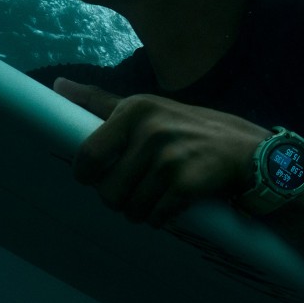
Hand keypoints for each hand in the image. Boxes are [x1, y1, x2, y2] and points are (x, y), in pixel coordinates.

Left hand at [54, 77, 269, 227]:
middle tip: (134, 189)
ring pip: (131, 209)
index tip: (98, 177)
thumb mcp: (146, 108)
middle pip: (107, 191)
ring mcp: (169, 158)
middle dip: (118, 199)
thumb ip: (100, 102)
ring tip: (155, 195)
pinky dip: (161, 218)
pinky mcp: (186, 184)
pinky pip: (155, 217)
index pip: (88, 155)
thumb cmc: (188, 129)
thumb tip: (58, 85)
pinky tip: (172, 203)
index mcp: (135, 110)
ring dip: (140, 211)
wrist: (245, 150)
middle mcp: (150, 131)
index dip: (87, 176)